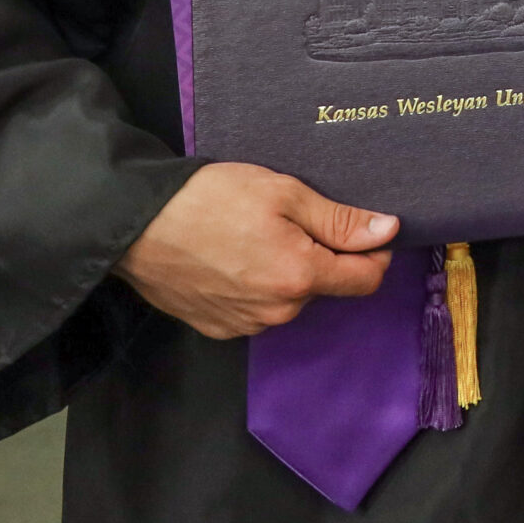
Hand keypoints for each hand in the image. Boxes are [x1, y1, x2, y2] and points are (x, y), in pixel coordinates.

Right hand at [116, 163, 396, 339]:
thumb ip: (339, 219)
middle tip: (288, 219)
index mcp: (299, 277)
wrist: (135, 226)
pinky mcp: (219, 329)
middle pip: (324, 286)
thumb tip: (388, 231)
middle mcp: (277, 312)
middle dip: (320, 255)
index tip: (365, 230)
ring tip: (253, 235)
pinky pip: (257, 309)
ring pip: (289, 299)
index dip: (374, 253)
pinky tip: (232, 257)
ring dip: (286, 272)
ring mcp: (246, 325)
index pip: (365, 279)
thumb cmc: (210, 199)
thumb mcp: (283, 193)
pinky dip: (256, 286)